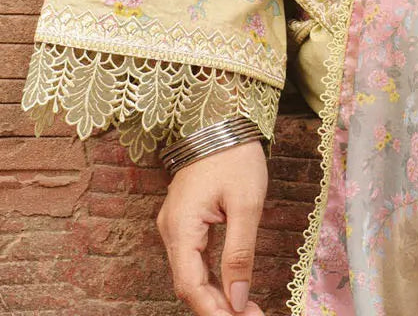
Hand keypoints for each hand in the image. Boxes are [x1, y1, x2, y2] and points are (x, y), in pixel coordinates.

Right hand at [156, 139, 267, 315]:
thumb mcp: (246, 204)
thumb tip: (238, 299)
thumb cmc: (235, 156)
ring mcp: (176, 225)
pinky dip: (211, 277)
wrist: (222, 120)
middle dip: (217, 307)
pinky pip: (194, 258)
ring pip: (191, 273)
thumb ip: (240, 253)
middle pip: (188, 284)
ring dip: (215, 295)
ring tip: (244, 308)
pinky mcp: (185, 220)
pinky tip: (231, 286)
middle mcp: (171, 229)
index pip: (190, 285)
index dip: (213, 310)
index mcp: (181, 227)